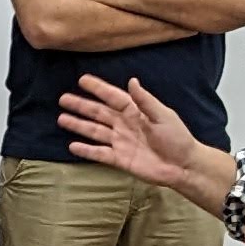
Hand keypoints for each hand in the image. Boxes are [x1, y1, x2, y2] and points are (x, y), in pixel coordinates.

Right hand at [59, 75, 228, 209]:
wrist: (183, 166)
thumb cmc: (177, 138)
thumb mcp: (163, 115)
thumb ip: (145, 100)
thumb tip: (132, 81)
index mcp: (135, 112)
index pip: (112, 97)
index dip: (98, 88)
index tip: (82, 80)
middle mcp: (124, 125)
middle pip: (98, 113)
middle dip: (81, 106)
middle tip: (63, 98)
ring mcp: (120, 142)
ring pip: (94, 131)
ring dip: (78, 125)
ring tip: (62, 119)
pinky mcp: (119, 159)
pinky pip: (99, 153)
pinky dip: (86, 150)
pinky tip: (72, 145)